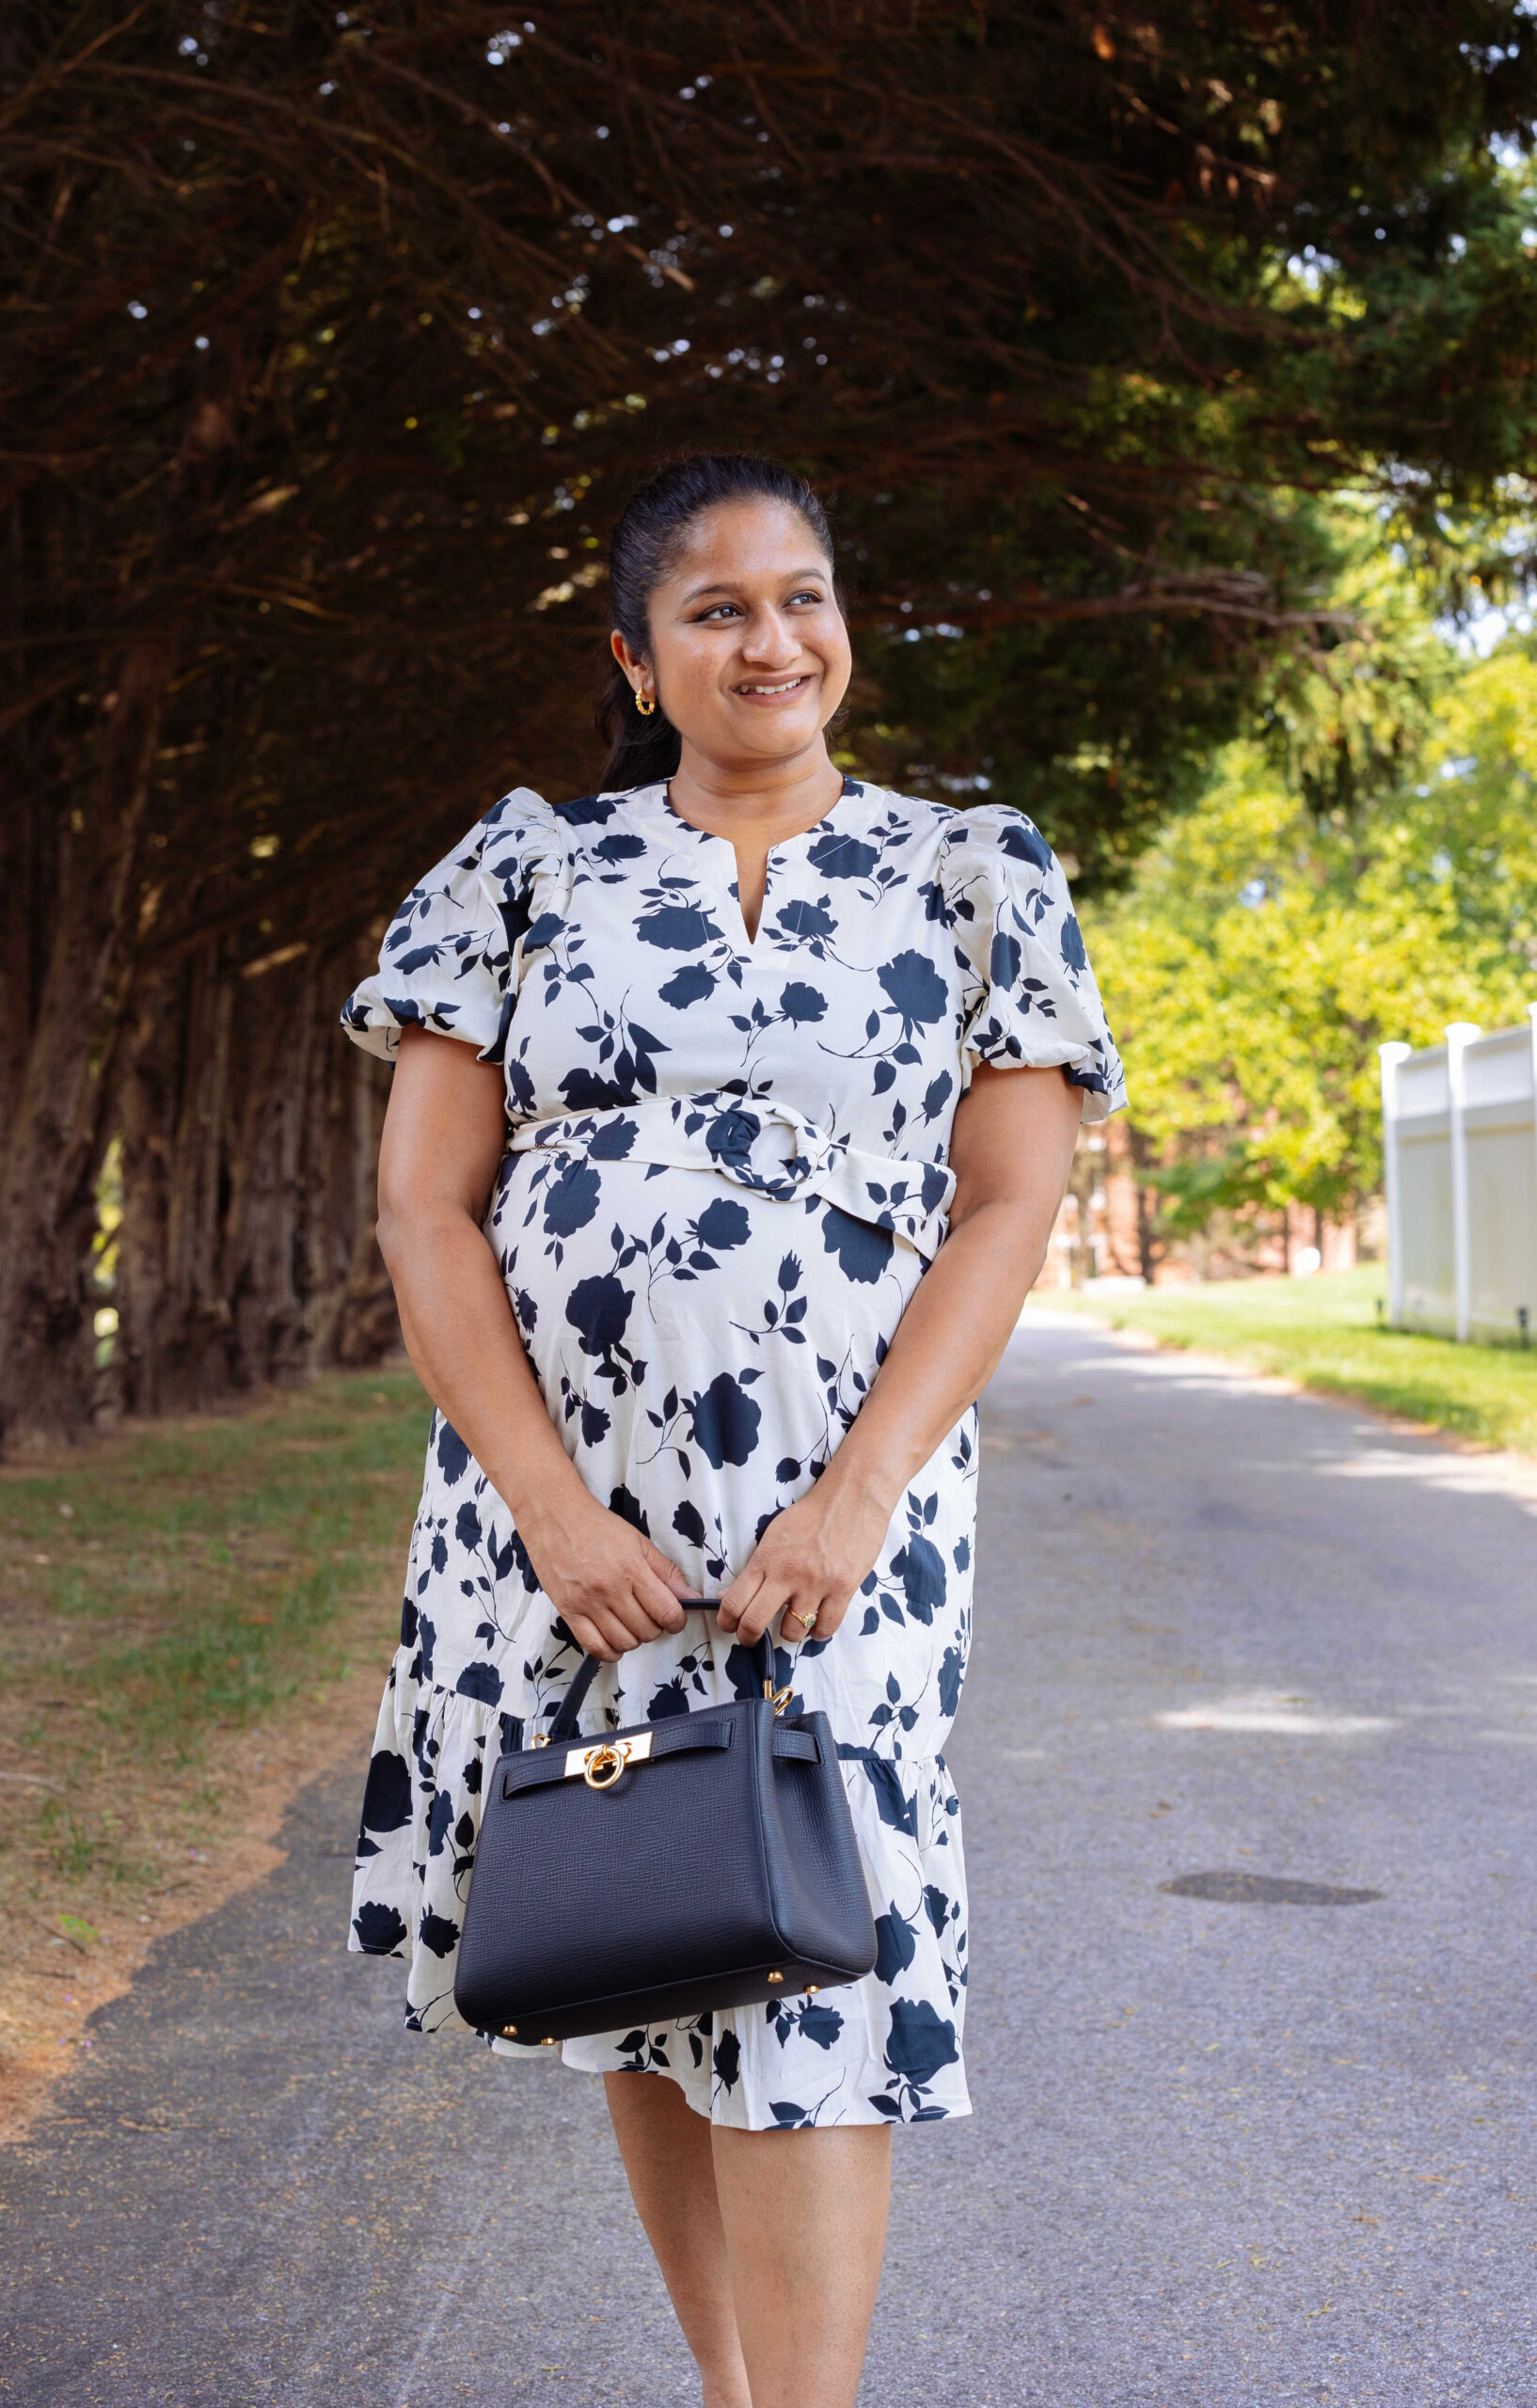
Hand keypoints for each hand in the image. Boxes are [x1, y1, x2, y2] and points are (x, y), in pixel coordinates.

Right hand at [519, 1483, 690, 1661]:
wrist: (553, 1516)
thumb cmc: (598, 1526)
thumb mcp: (639, 1542)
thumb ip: (666, 1572)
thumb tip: (690, 1598)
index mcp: (631, 1569)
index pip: (666, 1611)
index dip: (677, 1620)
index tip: (674, 1617)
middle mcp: (609, 1589)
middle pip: (647, 1631)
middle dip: (656, 1628)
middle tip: (650, 1615)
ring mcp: (586, 1603)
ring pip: (624, 1643)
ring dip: (634, 1639)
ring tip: (631, 1624)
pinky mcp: (567, 1612)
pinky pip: (594, 1647)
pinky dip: (610, 1651)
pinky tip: (614, 1639)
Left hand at [717, 1472, 894, 1647]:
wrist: (852, 1497)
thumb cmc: (811, 1515)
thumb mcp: (774, 1535)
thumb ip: (755, 1567)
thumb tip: (730, 1596)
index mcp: (766, 1559)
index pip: (735, 1602)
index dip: (728, 1622)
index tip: (731, 1625)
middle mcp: (788, 1574)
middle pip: (755, 1622)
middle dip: (748, 1637)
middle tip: (751, 1638)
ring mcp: (816, 1584)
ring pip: (793, 1631)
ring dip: (789, 1633)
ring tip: (793, 1623)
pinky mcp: (843, 1589)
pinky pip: (826, 1628)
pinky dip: (819, 1632)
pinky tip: (817, 1623)